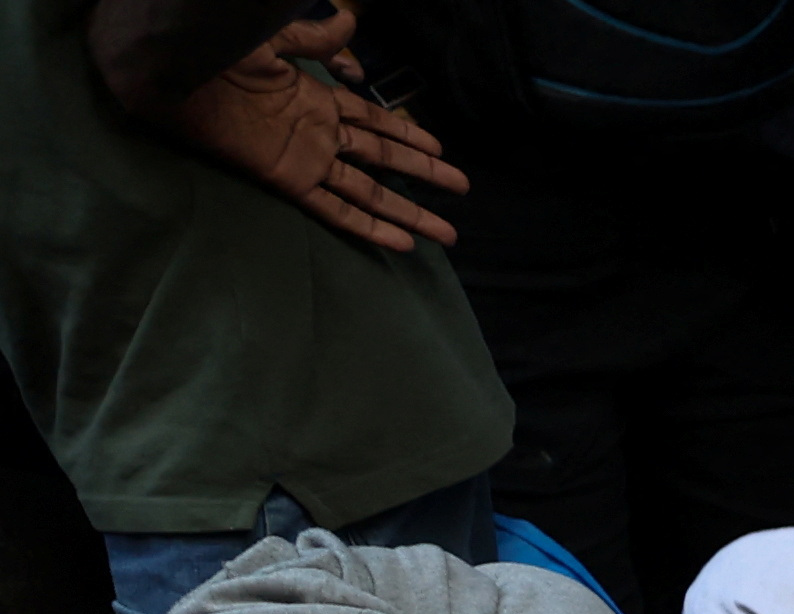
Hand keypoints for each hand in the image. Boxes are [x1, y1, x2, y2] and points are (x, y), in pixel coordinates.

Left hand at [160, 12, 466, 252]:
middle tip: (460, 188)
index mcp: (314, 97)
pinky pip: (335, 209)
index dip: (408, 134)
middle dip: (422, 174)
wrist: (169, 70)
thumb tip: (350, 26)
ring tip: (445, 232)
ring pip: (369, 191)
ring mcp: (305, 159)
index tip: (439, 148)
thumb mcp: (270, 35)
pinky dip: (368, 227)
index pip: (373, 120)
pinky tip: (399, 243)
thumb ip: (312, 38)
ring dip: (406, 212)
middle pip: (383, 158)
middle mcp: (317, 133)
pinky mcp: (287, 179)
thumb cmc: (214, 48)